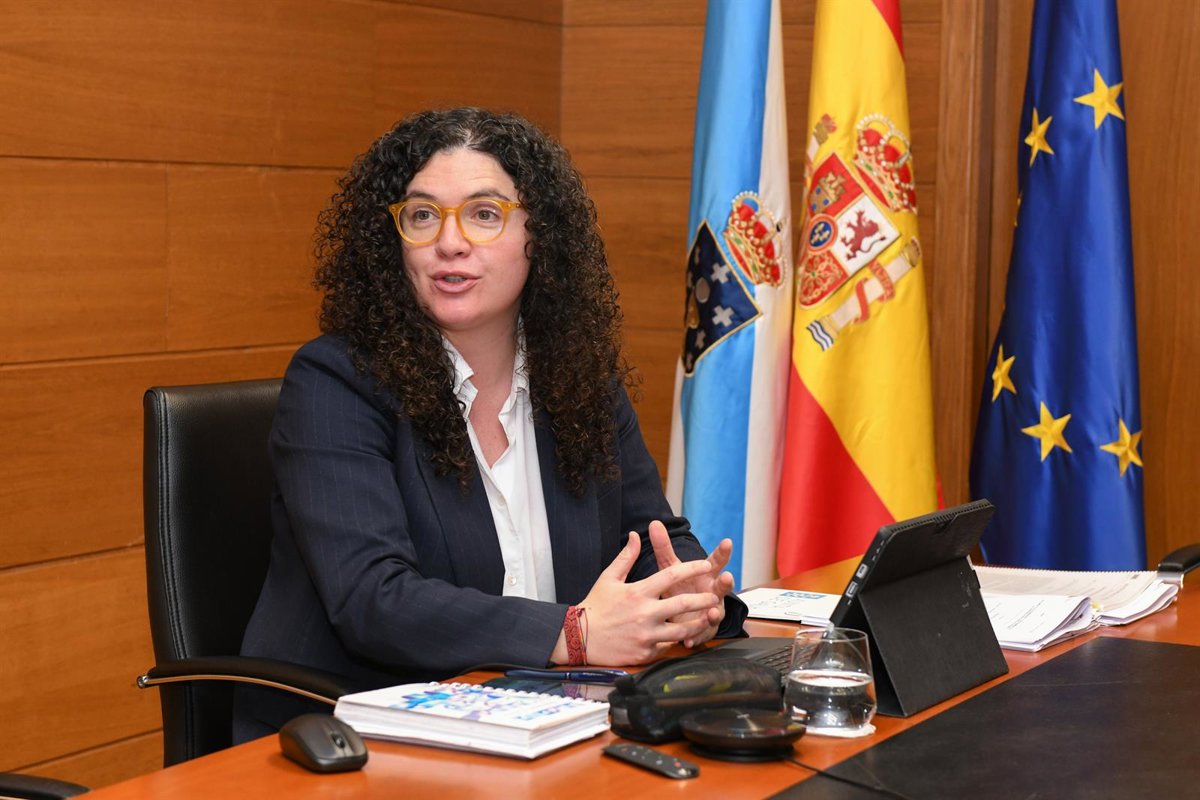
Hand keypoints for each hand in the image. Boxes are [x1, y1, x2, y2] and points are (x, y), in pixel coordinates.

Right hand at [559, 532, 720, 665]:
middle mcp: (645, 613)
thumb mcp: (609, 578)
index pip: (671, 575)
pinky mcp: (645, 653)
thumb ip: (626, 557)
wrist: (579, 637)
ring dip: (697, 623)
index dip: (691, 568)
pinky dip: (675, 641)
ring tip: (708, 617)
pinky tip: (684, 636)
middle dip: (703, 599)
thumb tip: (635, 535)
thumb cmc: (595, 605)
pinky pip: (667, 647)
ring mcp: (646, 635)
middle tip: (715, 595)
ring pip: (681, 630)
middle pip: (683, 604)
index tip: (706, 564)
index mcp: (638, 592)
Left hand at [649, 520, 733, 647]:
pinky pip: (700, 635)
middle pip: (722, 586)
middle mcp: (712, 592)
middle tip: (728, 577)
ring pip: (715, 613)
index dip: (722, 552)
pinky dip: (695, 637)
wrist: (681, 613)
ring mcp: (711, 612)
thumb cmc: (679, 586)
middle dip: (726, 582)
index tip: (727, 542)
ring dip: (713, 612)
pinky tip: (689, 640)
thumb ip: (663, 547)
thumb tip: (654, 522)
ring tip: (711, 612)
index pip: (716, 561)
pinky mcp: (702, 630)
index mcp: (706, 575)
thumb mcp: (669, 567)